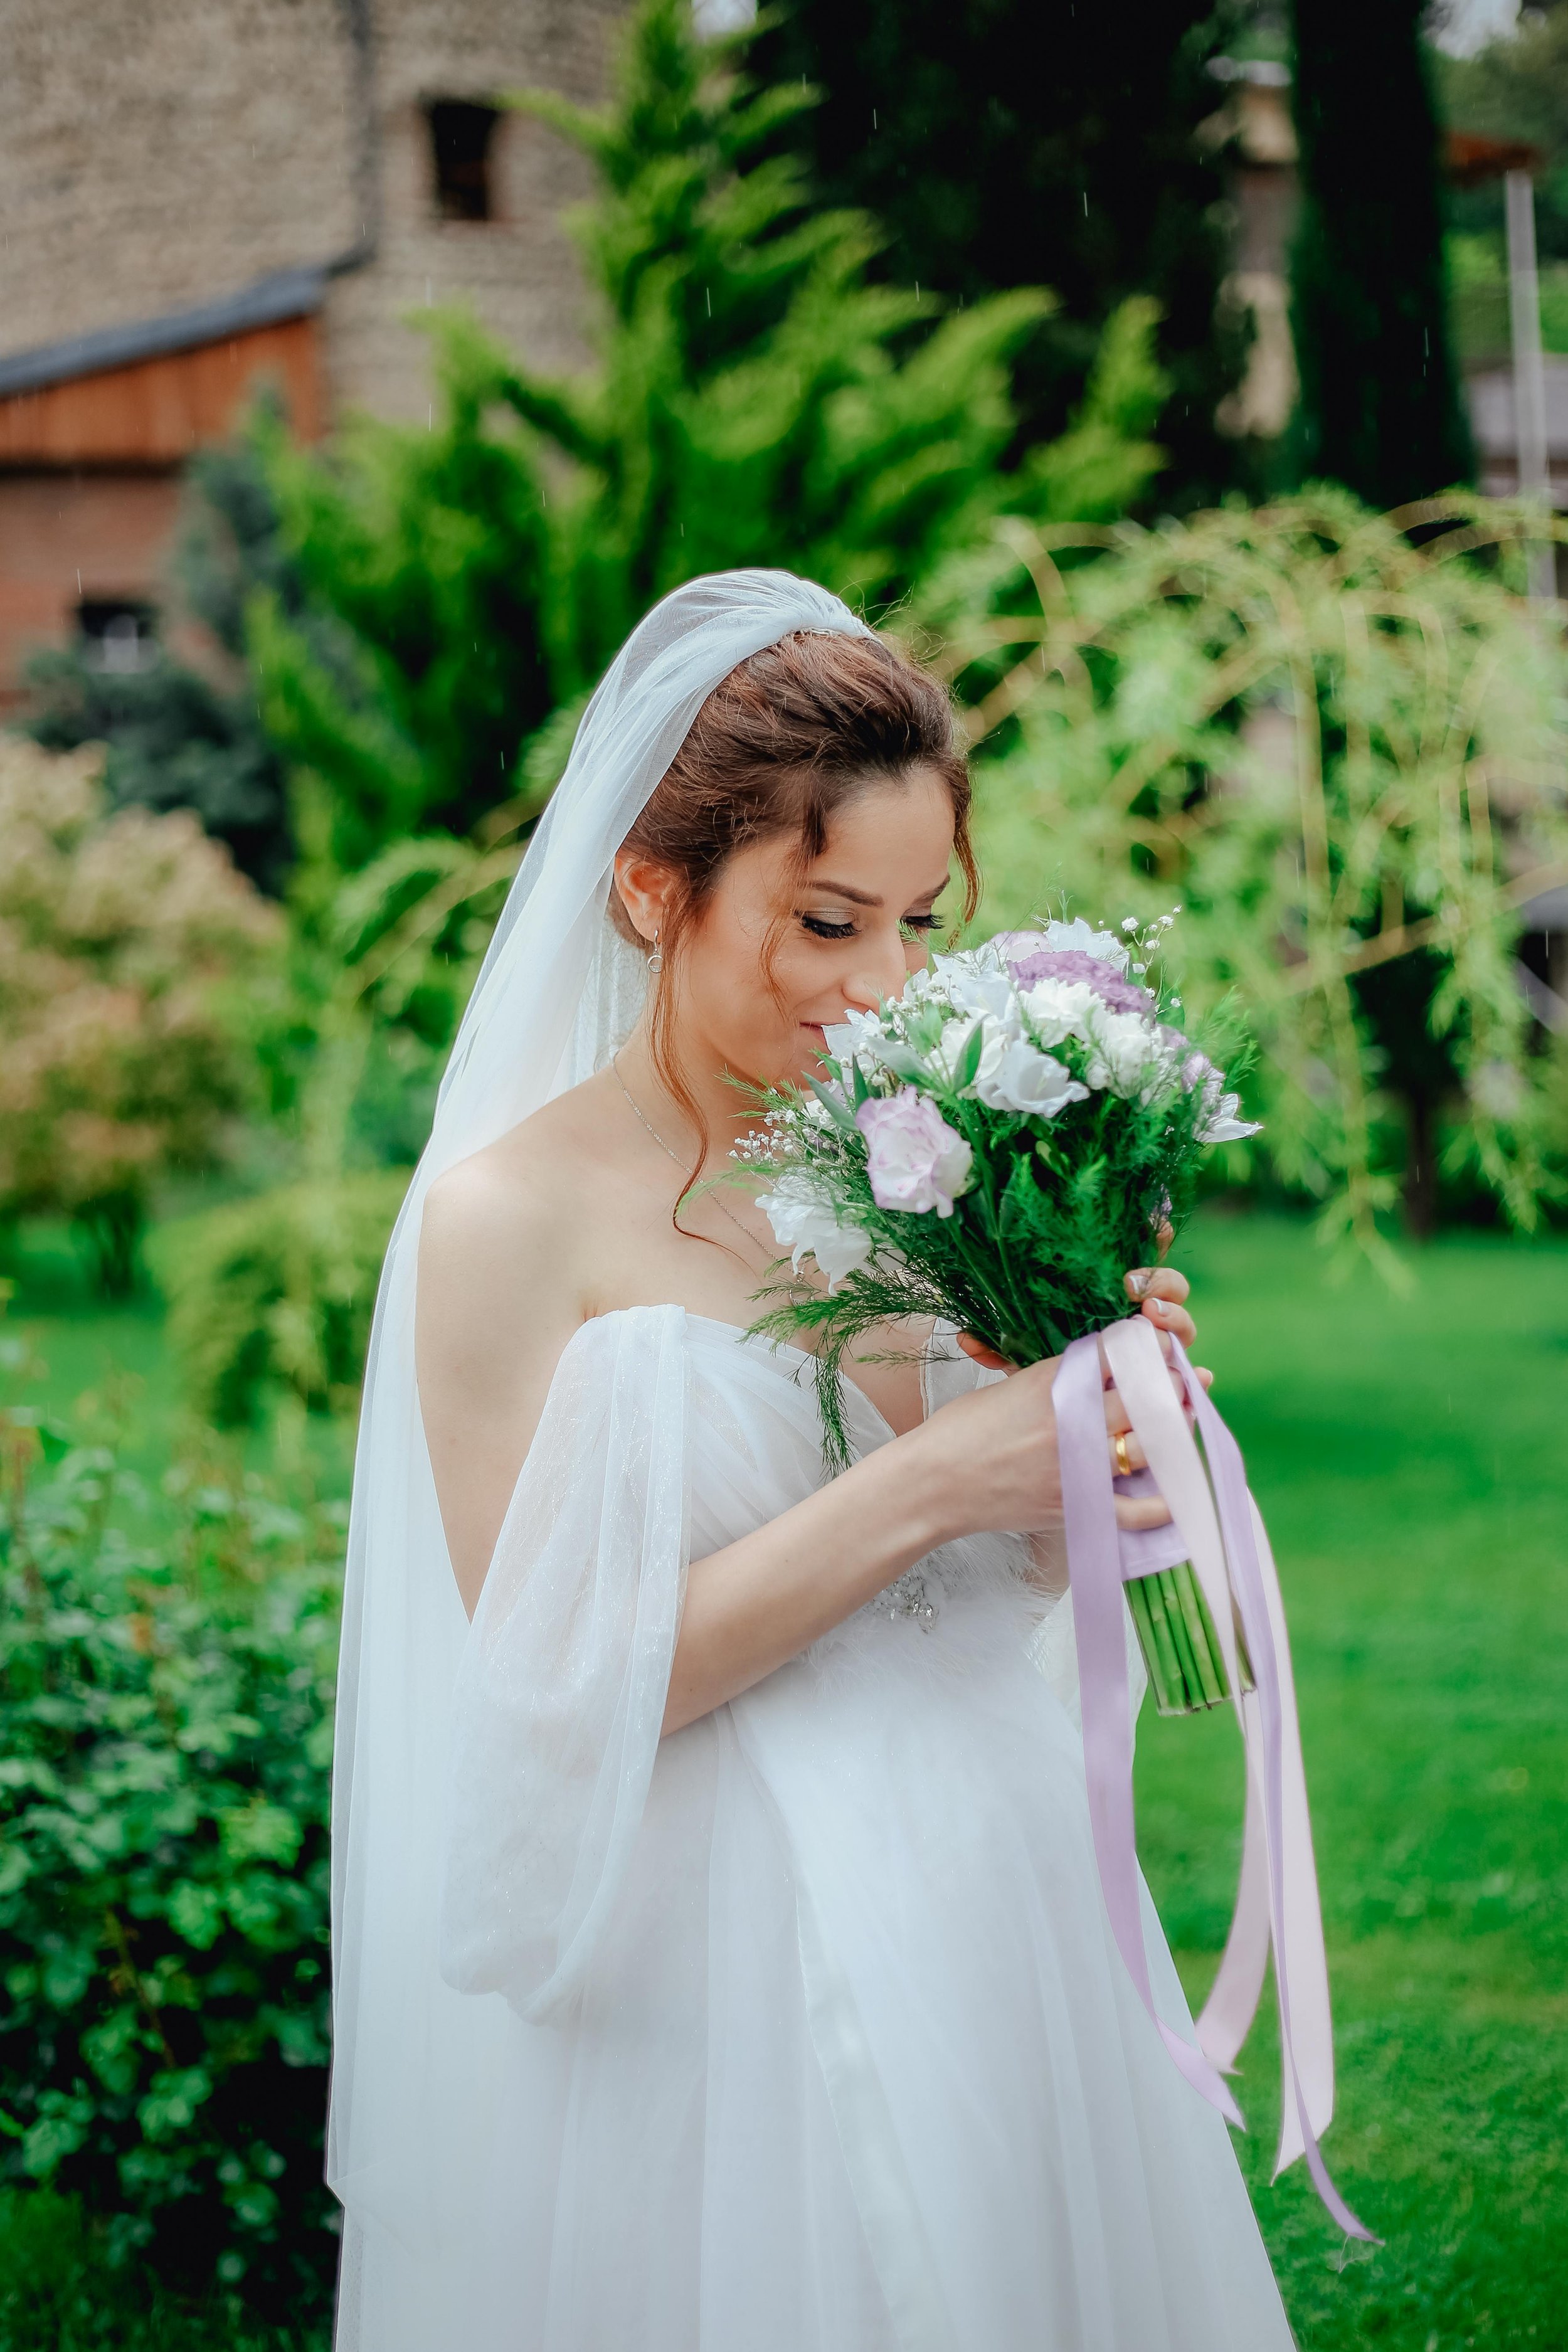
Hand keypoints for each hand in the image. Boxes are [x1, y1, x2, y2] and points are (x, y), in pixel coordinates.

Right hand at [948, 1248, 1212, 1536]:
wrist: (932, 1484)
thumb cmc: (961, 1431)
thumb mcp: (1009, 1388)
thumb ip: (1056, 1380)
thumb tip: (1098, 1372)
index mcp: (1053, 1384)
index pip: (1117, 1356)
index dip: (1148, 1348)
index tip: (1162, 1347)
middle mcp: (1072, 1421)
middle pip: (1143, 1398)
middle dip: (1170, 1388)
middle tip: (1182, 1384)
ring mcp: (1076, 1466)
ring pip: (1148, 1447)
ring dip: (1173, 1434)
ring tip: (1181, 1423)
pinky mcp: (1076, 1505)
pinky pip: (1134, 1511)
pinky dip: (1160, 1505)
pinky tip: (1176, 1493)